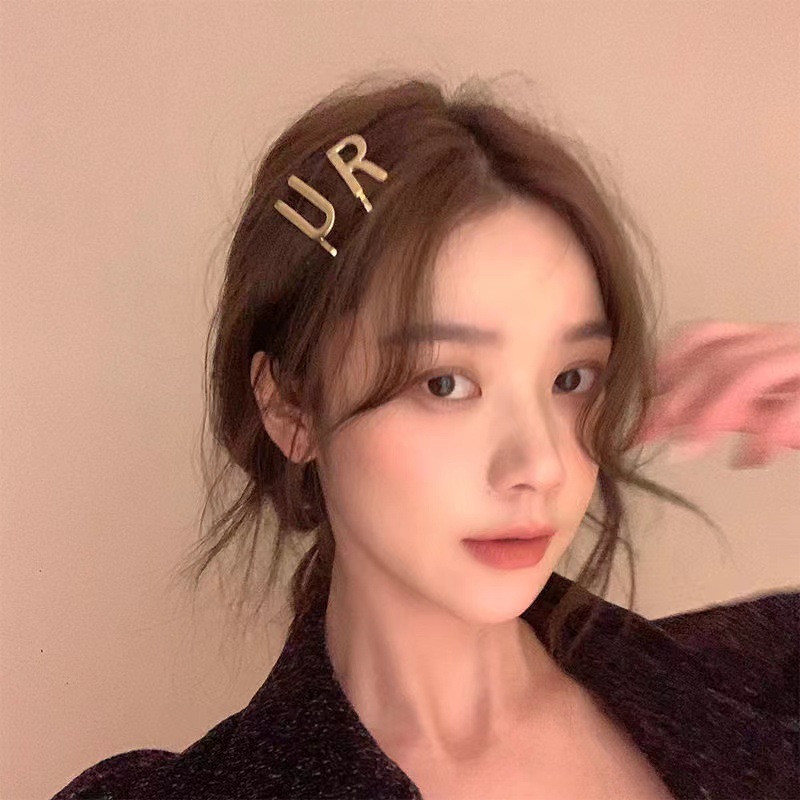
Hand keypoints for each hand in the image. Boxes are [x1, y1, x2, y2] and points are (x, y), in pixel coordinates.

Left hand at [635, 321, 799, 467]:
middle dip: (679, 397)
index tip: (647, 396)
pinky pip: (790, 407)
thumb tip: (665, 423)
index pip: (703, 336)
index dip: (670, 362)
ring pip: (746, 373)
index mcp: (759, 341)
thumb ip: (718, 412)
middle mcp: (779, 342)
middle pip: (717, 357)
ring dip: (711, 412)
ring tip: (693, 447)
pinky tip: (747, 460)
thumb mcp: (759, 408)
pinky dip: (763, 437)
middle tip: (653, 432)